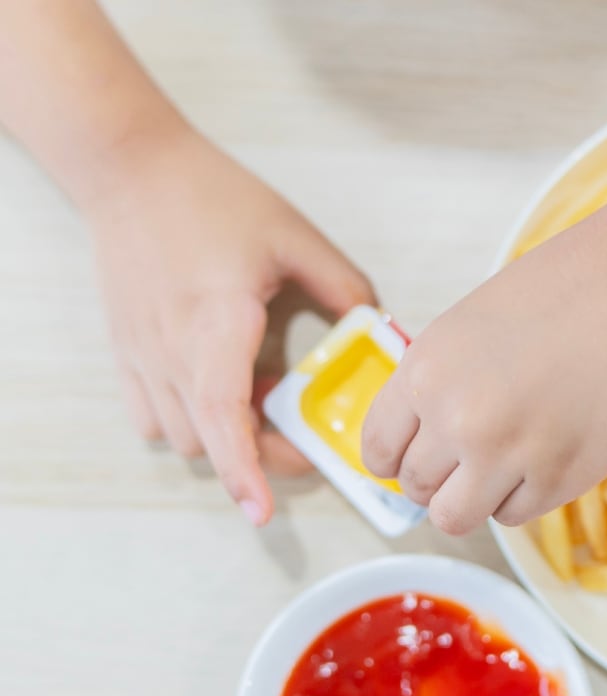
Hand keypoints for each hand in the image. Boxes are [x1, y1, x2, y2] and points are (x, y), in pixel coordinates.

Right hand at [87, 128, 375, 524]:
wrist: (132, 170)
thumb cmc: (213, 198)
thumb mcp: (294, 236)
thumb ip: (343, 286)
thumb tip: (379, 330)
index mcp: (217, 321)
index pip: (223, 414)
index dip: (245, 469)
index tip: (262, 511)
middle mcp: (171, 349)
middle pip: (211, 441)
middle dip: (260, 458)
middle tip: (304, 439)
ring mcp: (142, 355)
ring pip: (183, 436)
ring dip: (227, 438)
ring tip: (261, 399)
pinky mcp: (125, 353)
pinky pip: (153, 417)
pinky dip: (189, 423)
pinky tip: (220, 391)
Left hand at [361, 205, 606, 535]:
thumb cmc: (566, 290)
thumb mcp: (472, 325)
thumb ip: (441, 382)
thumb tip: (425, 439)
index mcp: (426, 371)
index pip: (378, 450)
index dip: (398, 459)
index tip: (420, 457)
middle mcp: (458, 419)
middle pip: (417, 489)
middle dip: (441, 478)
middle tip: (475, 456)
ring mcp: (509, 454)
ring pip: (458, 517)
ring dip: (477, 498)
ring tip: (507, 466)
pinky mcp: (560, 478)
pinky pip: (516, 515)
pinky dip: (526, 495)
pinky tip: (549, 454)